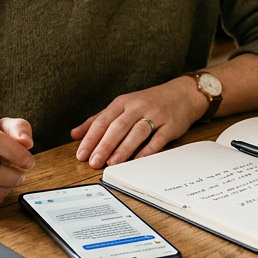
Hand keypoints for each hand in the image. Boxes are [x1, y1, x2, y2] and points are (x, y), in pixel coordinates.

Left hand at [70, 78, 205, 168]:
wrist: (182, 94)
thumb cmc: (148, 102)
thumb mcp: (121, 106)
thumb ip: (98, 119)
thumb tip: (75, 134)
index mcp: (122, 102)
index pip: (103, 120)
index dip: (91, 138)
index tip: (81, 154)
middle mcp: (137, 106)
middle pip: (118, 127)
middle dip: (104, 145)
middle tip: (94, 162)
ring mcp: (155, 115)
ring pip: (136, 132)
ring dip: (123, 148)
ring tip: (112, 163)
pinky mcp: (170, 125)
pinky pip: (158, 139)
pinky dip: (147, 150)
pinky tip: (137, 160)